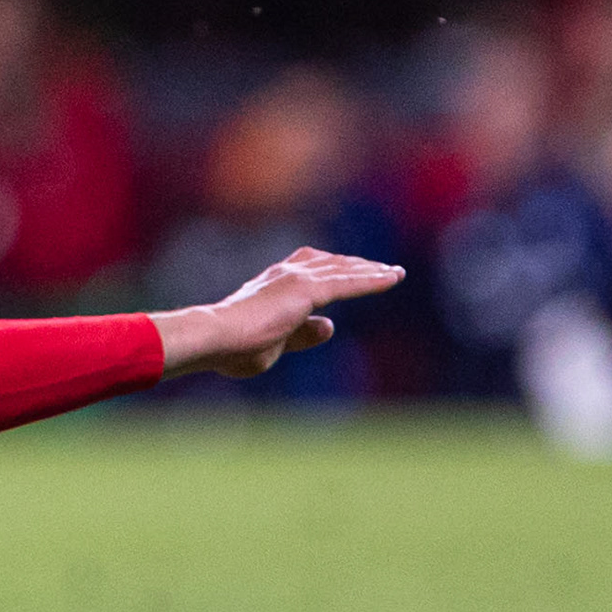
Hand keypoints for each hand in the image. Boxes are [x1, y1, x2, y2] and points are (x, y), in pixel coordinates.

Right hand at [153, 246, 405, 378]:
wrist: (216, 338)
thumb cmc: (233, 347)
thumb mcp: (277, 342)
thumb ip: (303, 334)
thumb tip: (330, 325)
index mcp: (272, 284)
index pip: (311, 270)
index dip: (336, 269)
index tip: (354, 271)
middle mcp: (285, 274)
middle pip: (332, 264)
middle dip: (359, 265)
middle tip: (385, 268)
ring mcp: (295, 279)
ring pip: (343, 270)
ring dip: (372, 270)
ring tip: (395, 273)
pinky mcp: (305, 289)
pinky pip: (348, 283)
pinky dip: (371, 280)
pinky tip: (391, 279)